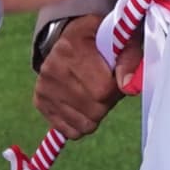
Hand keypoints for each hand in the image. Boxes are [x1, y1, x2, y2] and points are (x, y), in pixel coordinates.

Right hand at [34, 13, 130, 137]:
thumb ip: (129, 59)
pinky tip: (83, 104)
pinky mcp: (40, 101)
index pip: (102, 90)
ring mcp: (44, 86)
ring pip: (84, 124)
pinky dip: (81, 123)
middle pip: (94, 110)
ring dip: (96, 114)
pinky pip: (69, 130)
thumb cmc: (105, 40)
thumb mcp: (122, 41)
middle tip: (106, 85)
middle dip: (107, 102)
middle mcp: (53, 67)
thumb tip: (127, 87)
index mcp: (74, 47)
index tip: (116, 77)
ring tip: (95, 92)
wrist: (76, 39)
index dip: (116, 89)